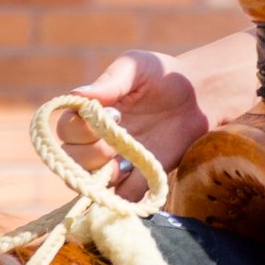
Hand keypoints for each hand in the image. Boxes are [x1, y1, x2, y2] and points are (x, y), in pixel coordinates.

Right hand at [57, 49, 209, 199]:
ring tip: (132, 156)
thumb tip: (78, 95)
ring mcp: (116, 161)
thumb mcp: (136, 67)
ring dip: (107, 174)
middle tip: (122, 136)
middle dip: (93, 152)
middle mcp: (96, 140)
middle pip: (71, 160)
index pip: (66, 130)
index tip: (114, 113)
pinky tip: (144, 172)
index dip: (81, 128)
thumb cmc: (161, 74)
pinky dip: (128, 193)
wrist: (199, 95)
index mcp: (89, 113)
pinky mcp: (139, 178)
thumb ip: (110, 81)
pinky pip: (123, 197)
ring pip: (91, 183)